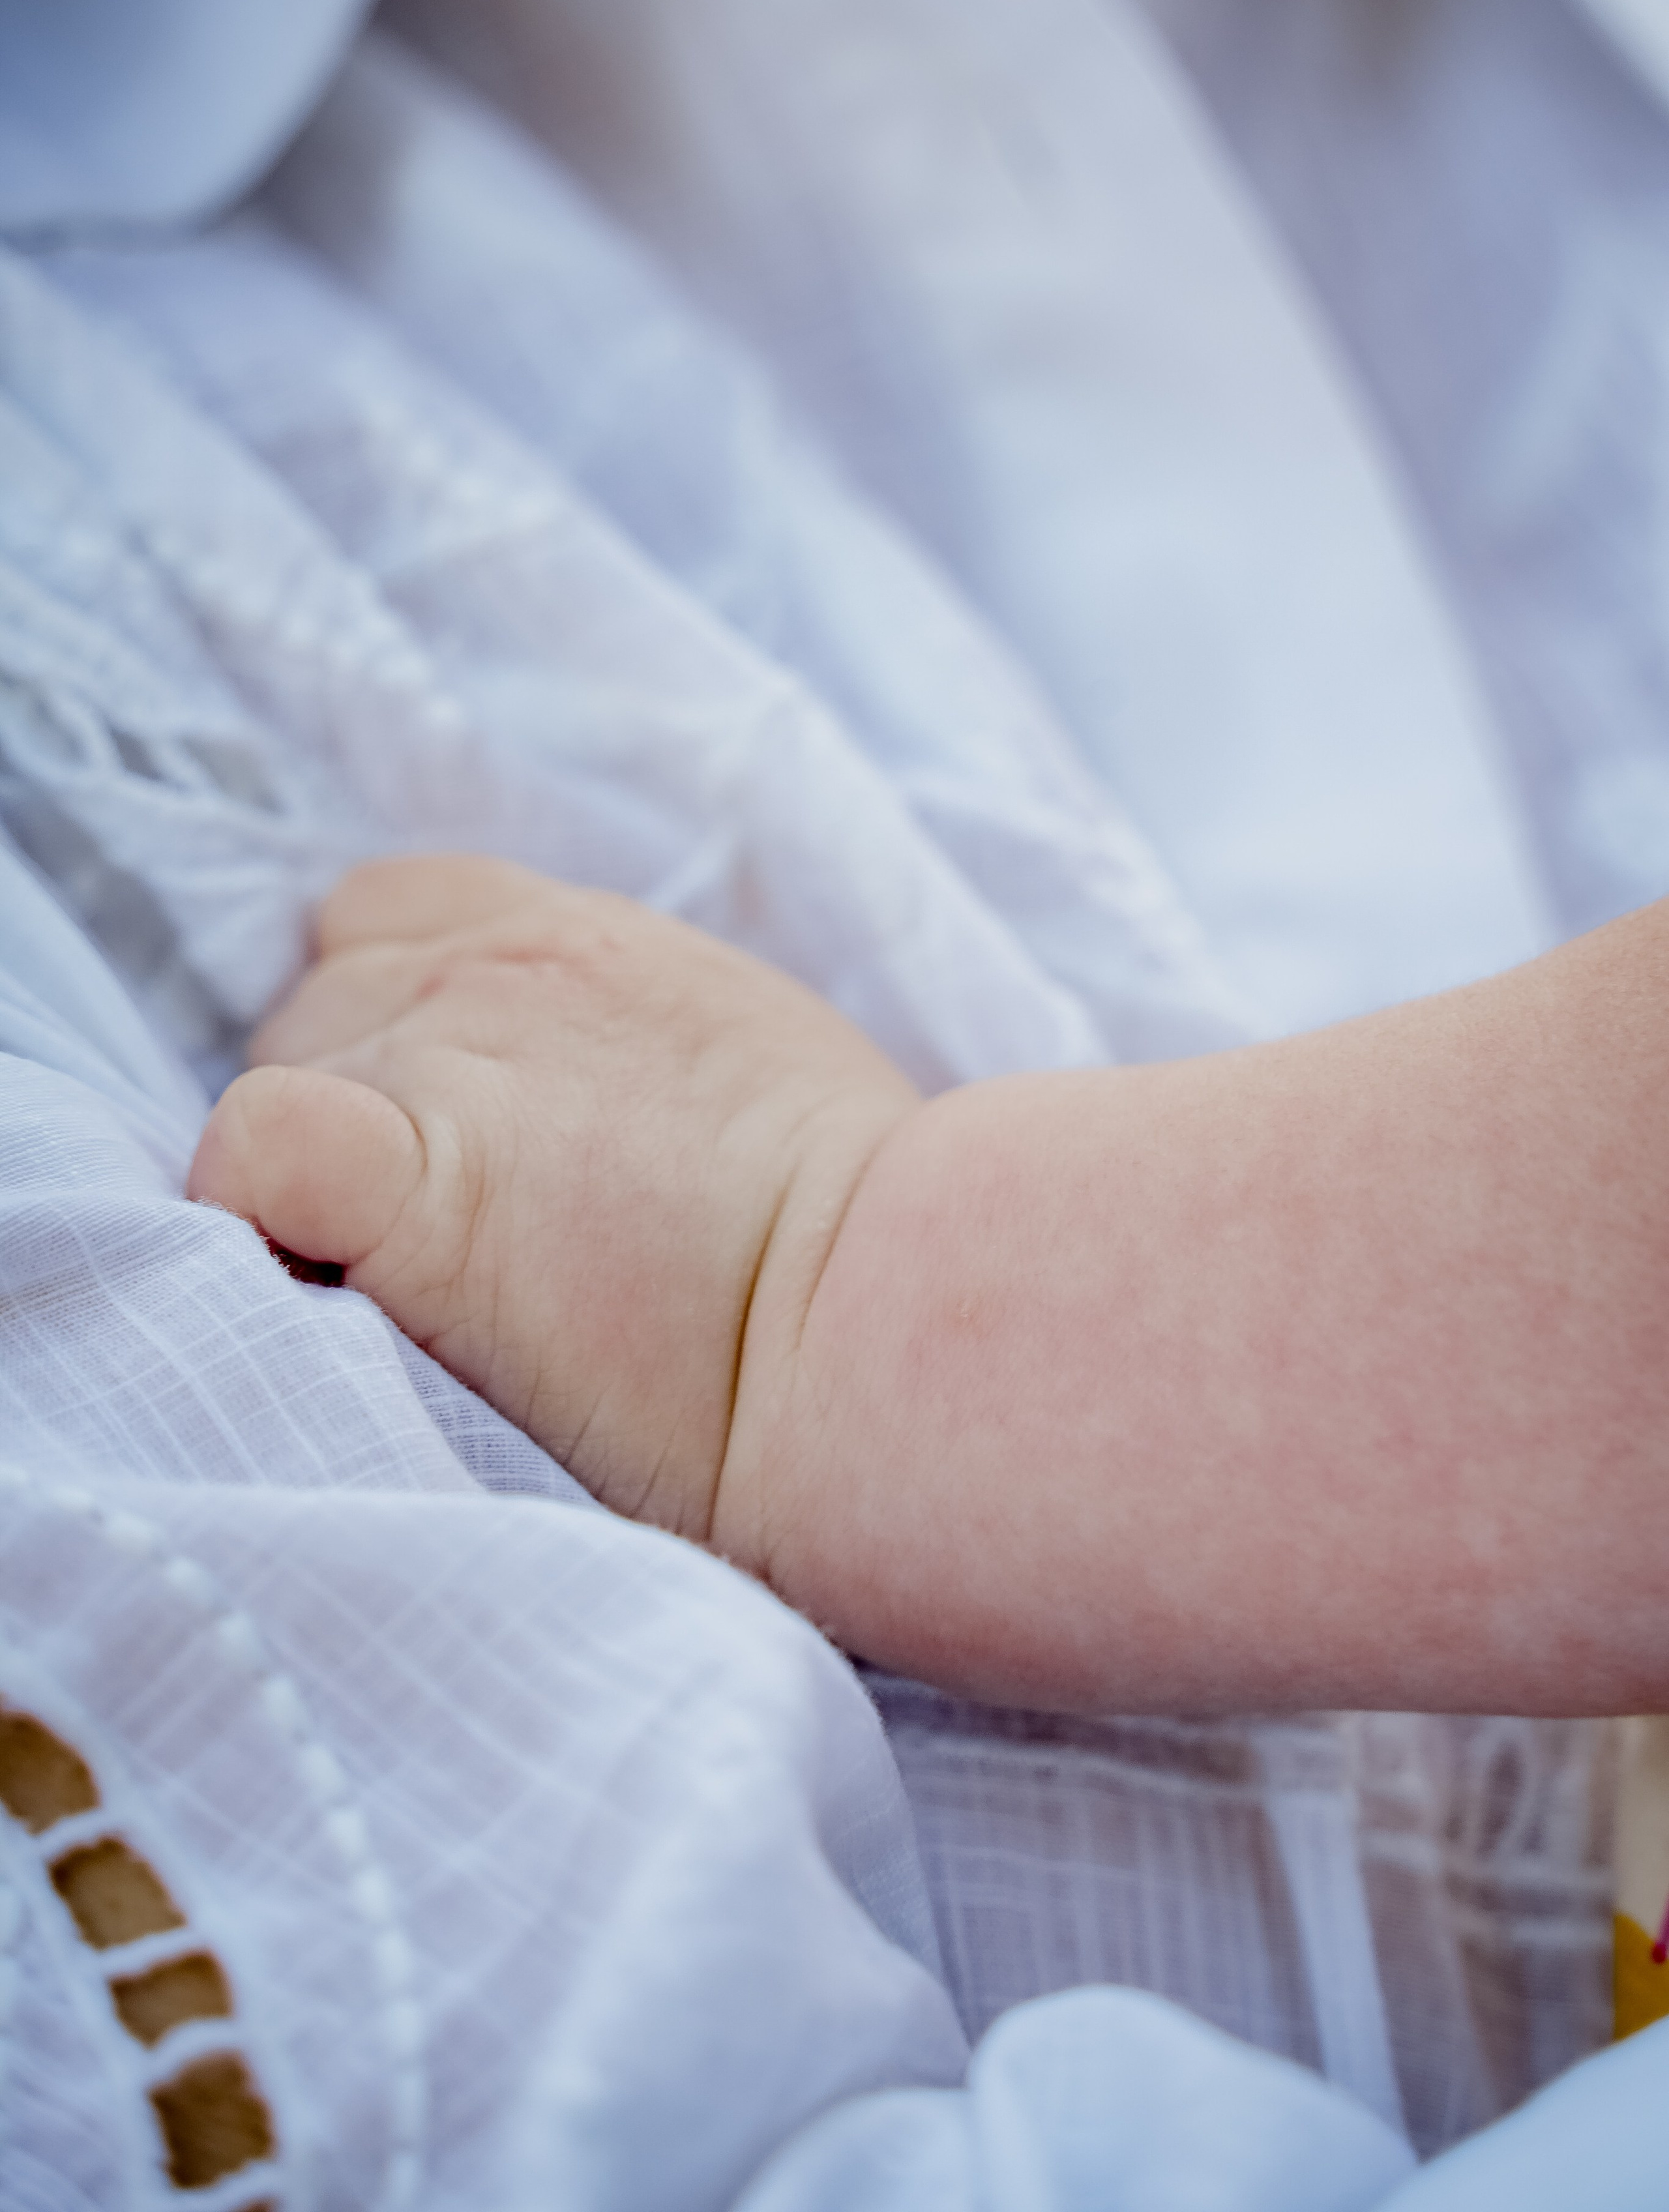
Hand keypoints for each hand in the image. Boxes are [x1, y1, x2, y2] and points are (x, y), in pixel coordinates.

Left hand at [188, 856, 918, 1547]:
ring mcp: (446, 1063)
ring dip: (309, 1188)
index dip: (379, 1018)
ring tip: (413, 1295)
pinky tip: (328, 1292)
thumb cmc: (869, 1225)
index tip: (437, 1130)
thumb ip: (626, 1048)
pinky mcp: (414, 1186)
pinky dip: (254, 1216)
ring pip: (272, 1077)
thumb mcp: (750, 1062)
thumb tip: (584, 1117)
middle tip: (442, 1241)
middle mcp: (492, 974)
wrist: (899, 1315)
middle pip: (316, 1007)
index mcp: (575, 940)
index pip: (383, 915)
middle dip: (351, 1111)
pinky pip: (252, 1151)